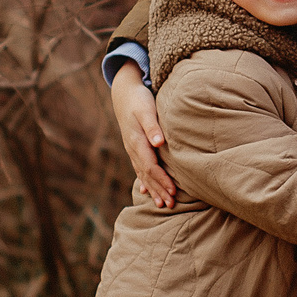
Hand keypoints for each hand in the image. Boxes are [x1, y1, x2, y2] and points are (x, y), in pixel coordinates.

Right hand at [110, 63, 176, 209]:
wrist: (124, 92)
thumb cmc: (139, 99)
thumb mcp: (146, 109)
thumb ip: (152, 126)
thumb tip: (159, 143)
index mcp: (136, 141)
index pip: (150, 166)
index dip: (161, 180)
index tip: (172, 192)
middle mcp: (133, 148)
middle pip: (146, 174)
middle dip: (158, 190)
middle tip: (170, 205)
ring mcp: (132, 149)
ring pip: (142, 173)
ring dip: (152, 189)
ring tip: (162, 204)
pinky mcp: (134, 147)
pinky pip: (139, 168)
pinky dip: (144, 180)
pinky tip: (146, 190)